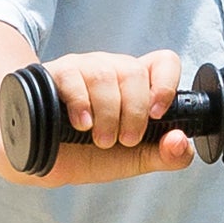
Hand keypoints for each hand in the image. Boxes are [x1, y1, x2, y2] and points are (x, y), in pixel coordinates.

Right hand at [39, 49, 196, 173]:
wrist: (42, 158)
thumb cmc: (87, 153)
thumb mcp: (133, 159)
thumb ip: (165, 155)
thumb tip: (181, 141)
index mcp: (135, 87)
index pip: (163, 63)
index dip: (166, 83)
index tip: (158, 114)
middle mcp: (111, 70)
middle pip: (134, 71)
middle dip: (134, 112)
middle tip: (125, 139)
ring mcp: (82, 68)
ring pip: (105, 76)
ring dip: (108, 115)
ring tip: (100, 139)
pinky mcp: (55, 74)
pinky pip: (74, 79)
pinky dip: (82, 105)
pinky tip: (81, 125)